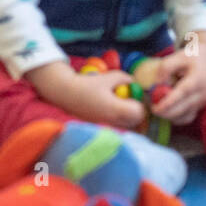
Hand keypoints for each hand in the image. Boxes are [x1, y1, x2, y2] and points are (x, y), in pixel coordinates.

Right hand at [25, 61, 146, 129]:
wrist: (65, 93)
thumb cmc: (86, 84)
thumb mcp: (107, 77)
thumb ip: (124, 78)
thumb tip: (133, 82)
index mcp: (116, 110)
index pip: (139, 113)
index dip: (140, 103)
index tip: (135, 96)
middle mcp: (113, 122)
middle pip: (136, 123)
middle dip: (136, 112)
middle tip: (130, 100)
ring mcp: (107, 127)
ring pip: (127, 126)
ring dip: (128, 117)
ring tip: (120, 105)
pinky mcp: (100, 128)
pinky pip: (116, 127)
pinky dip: (118, 120)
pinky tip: (110, 110)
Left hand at [147, 33, 205, 125]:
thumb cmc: (192, 57)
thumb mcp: (178, 56)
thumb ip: (166, 68)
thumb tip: (156, 83)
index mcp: (197, 80)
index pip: (182, 94)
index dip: (168, 103)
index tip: (155, 108)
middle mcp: (202, 94)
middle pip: (184, 109)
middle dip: (166, 113)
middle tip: (151, 109)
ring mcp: (203, 102)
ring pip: (186, 116)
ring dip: (171, 117)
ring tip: (158, 110)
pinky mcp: (201, 106)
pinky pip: (189, 117)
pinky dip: (178, 118)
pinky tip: (167, 112)